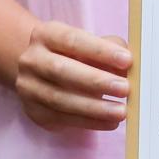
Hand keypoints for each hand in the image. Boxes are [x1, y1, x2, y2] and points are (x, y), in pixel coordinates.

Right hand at [15, 19, 131, 132]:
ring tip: (121, 111)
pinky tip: (110, 122)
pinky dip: (89, 122)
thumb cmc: (74, 56)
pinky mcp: (34, 112)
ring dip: (94, 108)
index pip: (73, 40)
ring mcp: (28, 87)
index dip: (100, 50)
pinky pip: (62, 119)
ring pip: (60, 99)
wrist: (41, 72)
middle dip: (96, 81)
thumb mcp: (89, 44)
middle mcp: (31, 60)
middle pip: (61, 71)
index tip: (127, 60)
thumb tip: (129, 66)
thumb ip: (109, 49)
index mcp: (45, 35)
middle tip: (125, 88)